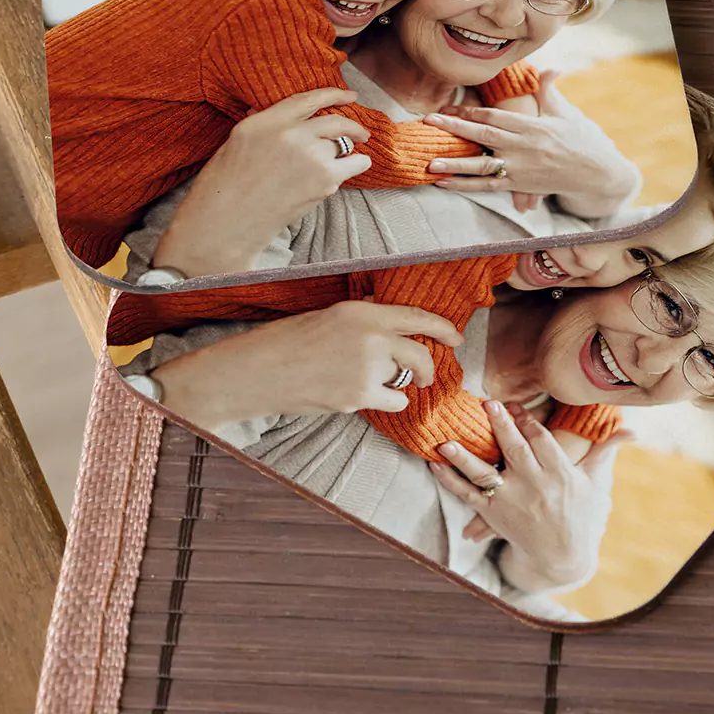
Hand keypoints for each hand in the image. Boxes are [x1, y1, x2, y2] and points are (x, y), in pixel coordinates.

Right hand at [151, 299, 461, 428]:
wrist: (257, 370)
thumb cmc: (287, 342)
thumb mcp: (329, 316)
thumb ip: (364, 320)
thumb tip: (393, 322)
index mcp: (362, 311)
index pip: (417, 317)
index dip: (442, 328)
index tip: (456, 338)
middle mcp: (370, 337)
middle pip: (421, 354)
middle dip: (428, 368)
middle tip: (425, 376)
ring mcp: (366, 368)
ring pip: (404, 381)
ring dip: (396, 386)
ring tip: (369, 383)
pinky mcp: (358, 397)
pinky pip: (391, 402)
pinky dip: (385, 402)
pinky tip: (362, 396)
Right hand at [152, 87, 372, 276]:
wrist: (227, 222)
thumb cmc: (226, 184)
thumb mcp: (238, 140)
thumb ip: (263, 122)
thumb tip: (277, 112)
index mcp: (267, 121)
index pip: (308, 99)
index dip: (334, 95)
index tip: (350, 96)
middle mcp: (291, 134)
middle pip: (336, 121)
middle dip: (354, 125)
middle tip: (362, 131)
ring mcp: (310, 156)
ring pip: (345, 144)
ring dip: (350, 149)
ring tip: (352, 155)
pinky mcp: (324, 180)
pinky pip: (353, 164)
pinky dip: (357, 165)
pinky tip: (354, 167)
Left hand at [424, 72, 639, 218]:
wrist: (594, 172)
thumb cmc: (578, 139)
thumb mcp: (563, 112)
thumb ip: (548, 90)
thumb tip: (550, 67)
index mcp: (530, 126)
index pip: (495, 116)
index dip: (470, 111)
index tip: (449, 106)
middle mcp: (522, 147)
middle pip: (483, 136)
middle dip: (454, 128)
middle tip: (428, 122)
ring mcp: (519, 168)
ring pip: (482, 165)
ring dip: (455, 164)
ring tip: (429, 163)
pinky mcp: (518, 185)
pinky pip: (488, 186)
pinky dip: (465, 185)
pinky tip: (444, 183)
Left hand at [430, 400, 623, 591]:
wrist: (561, 556)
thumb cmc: (578, 512)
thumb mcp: (593, 481)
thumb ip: (605, 450)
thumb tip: (632, 428)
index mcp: (560, 475)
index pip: (543, 441)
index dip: (529, 422)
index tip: (516, 405)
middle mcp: (535, 488)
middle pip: (516, 452)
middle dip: (501, 427)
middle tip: (487, 404)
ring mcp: (512, 502)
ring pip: (485, 476)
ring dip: (464, 457)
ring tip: (446, 441)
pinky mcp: (493, 516)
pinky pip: (468, 496)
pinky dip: (450, 481)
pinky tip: (434, 464)